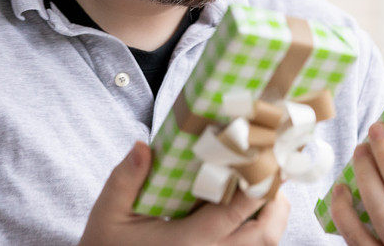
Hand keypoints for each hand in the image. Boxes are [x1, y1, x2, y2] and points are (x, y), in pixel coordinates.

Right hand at [79, 141, 289, 245]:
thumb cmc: (108, 244)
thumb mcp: (109, 212)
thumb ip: (126, 178)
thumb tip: (142, 146)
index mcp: (185, 243)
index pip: (233, 213)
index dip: (257, 184)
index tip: (267, 156)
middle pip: (263, 235)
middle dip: (275, 200)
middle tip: (271, 169)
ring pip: (263, 245)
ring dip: (270, 216)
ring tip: (262, 187)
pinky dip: (256, 229)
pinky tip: (246, 209)